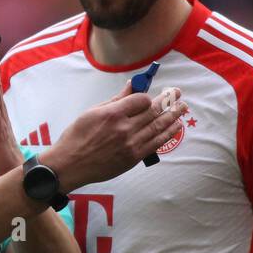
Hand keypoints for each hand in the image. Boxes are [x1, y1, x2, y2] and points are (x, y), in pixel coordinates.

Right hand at [44, 82, 187, 188]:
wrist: (69, 165)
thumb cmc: (76, 137)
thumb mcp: (92, 112)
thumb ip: (115, 100)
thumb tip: (131, 86)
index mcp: (112, 114)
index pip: (141, 100)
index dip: (147, 96)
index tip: (148, 96)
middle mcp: (124, 128)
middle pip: (153, 111)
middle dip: (168, 100)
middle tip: (178, 93)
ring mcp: (130, 144)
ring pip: (158, 126)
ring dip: (173, 116)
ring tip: (182, 108)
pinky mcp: (133, 157)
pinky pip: (156, 143)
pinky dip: (168, 134)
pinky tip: (176, 126)